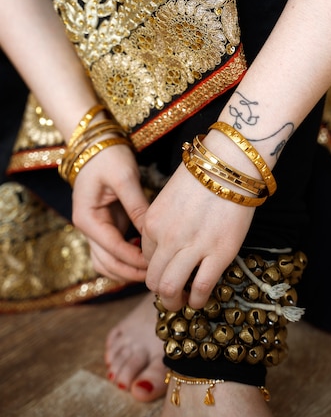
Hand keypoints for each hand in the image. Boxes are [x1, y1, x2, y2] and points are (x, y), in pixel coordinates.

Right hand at [72, 143, 149, 281]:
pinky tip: (146, 253)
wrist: (97, 143)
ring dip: (127, 270)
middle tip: (158, 273)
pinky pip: (114, 251)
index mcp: (87, 218)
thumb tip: (152, 232)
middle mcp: (87, 228)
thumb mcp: (124, 178)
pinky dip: (127, 258)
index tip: (156, 264)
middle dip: (131, 271)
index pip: (112, 249)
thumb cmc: (108, 157)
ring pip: (108, 262)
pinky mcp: (106, 225)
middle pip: (106, 263)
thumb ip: (137, 206)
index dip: (134, 259)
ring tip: (152, 268)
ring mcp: (96, 229)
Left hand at [141, 162, 255, 310]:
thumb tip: (168, 245)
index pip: (145, 257)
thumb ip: (164, 221)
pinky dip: (198, 300)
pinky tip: (201, 299)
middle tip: (172, 294)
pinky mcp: (218, 254)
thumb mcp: (170, 197)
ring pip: (171, 289)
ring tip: (184, 302)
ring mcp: (192, 247)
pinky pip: (200, 288)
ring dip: (175, 302)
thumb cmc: (203, 174)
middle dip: (161, 292)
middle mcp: (167, 238)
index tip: (168, 269)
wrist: (230, 164)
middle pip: (153, 279)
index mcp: (152, 222)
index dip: (156, 267)